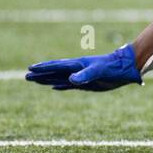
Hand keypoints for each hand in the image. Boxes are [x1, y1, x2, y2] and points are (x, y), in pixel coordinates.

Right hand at [26, 45, 142, 91]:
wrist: (126, 69)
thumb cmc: (113, 68)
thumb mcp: (99, 71)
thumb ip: (85, 74)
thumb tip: (70, 79)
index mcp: (77, 65)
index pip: (56, 66)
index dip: (43, 68)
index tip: (30, 68)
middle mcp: (76, 70)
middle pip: (54, 72)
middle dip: (40, 74)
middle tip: (26, 75)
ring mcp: (80, 76)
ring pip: (59, 78)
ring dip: (47, 79)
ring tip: (34, 80)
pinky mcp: (86, 83)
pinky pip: (69, 84)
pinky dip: (60, 85)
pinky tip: (54, 87)